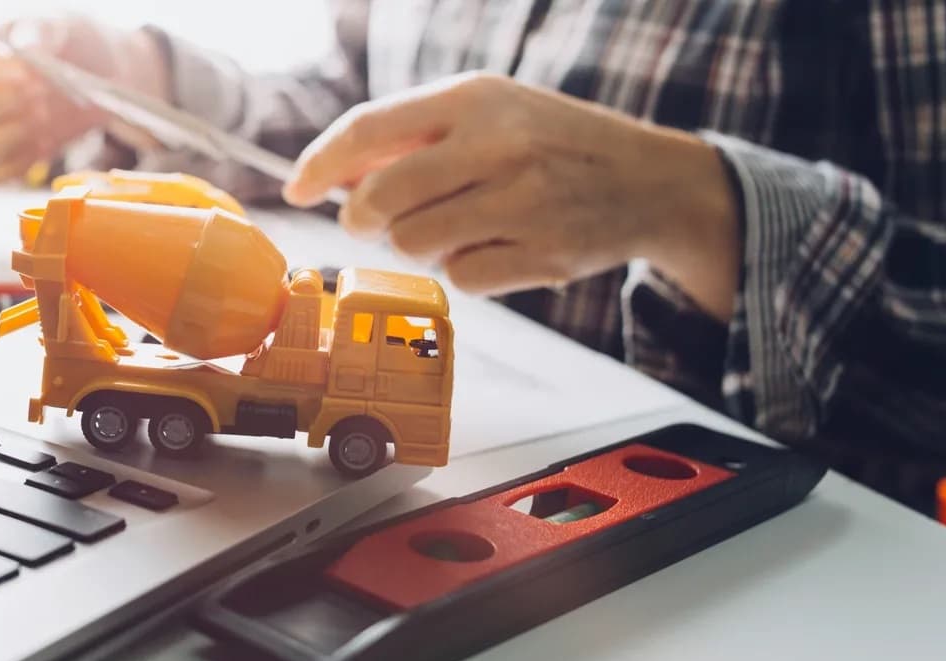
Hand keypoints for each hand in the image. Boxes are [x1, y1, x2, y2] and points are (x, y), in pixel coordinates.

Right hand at [0, 17, 169, 181]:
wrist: (102, 76)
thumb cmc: (72, 46)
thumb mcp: (62, 27)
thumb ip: (41, 31)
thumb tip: (26, 47)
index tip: (25, 73)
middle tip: (34, 97)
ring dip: (7, 138)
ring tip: (41, 119)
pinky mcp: (8, 158)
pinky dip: (21, 163)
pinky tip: (45, 143)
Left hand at [283, 73, 739, 319]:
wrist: (651, 181)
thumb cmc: (549, 143)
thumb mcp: (487, 112)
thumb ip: (410, 136)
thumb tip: (329, 177)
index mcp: (476, 98)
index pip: (368, 131)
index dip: (319, 166)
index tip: (294, 190)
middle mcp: (501, 145)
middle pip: (379, 199)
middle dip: (360, 218)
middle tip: (370, 220)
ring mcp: (525, 202)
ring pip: (413, 244)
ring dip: (417, 243)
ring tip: (456, 223)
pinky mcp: (542, 255)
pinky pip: (460, 277)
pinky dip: (464, 268)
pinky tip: (497, 244)